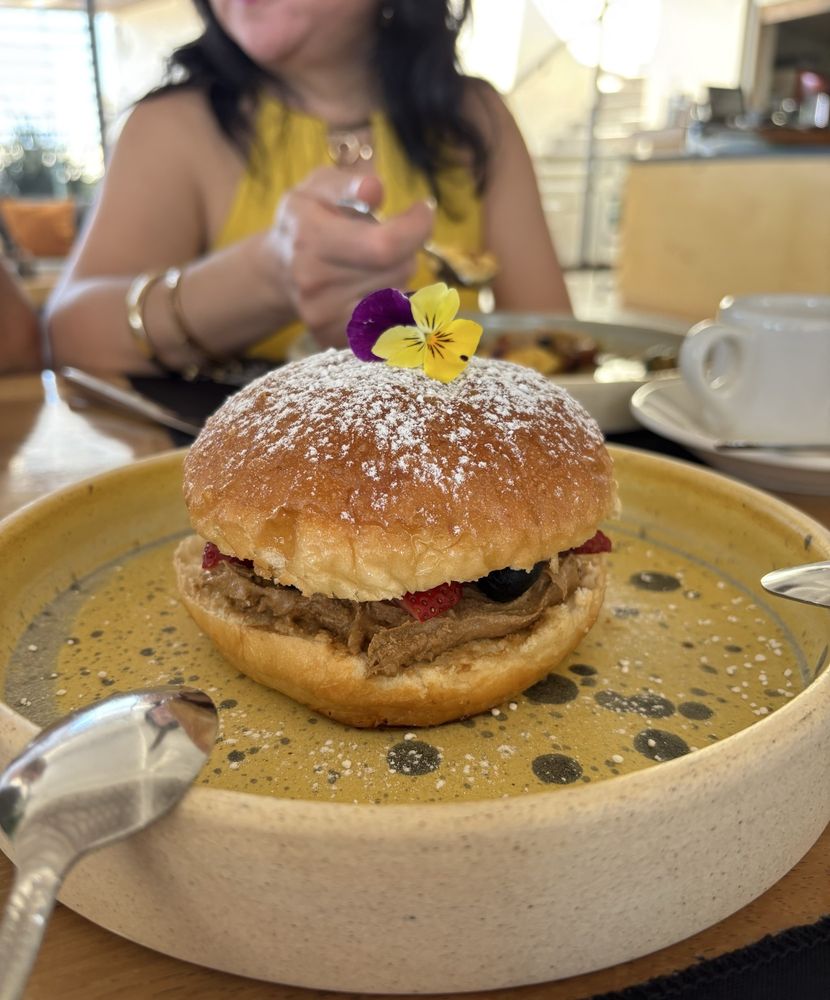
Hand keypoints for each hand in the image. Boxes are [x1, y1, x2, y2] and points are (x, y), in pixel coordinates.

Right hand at [266, 168, 433, 347]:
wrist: (279, 271)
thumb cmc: (307, 220)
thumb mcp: (319, 187)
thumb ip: (348, 183)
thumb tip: (374, 188)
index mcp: (311, 240)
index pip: (386, 246)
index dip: (417, 227)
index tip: (424, 209)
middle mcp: (315, 284)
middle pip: (399, 269)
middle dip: (405, 249)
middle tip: (386, 237)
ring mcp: (324, 317)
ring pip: (400, 296)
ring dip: (397, 276)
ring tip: (371, 264)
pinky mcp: (334, 339)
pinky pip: (390, 322)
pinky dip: (391, 304)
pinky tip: (371, 289)